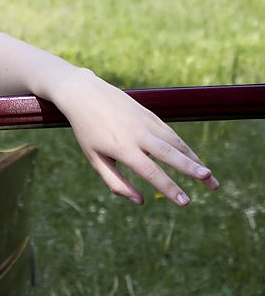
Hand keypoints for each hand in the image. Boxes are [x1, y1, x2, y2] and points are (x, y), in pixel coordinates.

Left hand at [53, 69, 219, 205]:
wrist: (84, 94)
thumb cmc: (87, 131)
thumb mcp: (94, 158)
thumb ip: (115, 182)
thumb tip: (140, 201)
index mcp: (121, 148)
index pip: (150, 171)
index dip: (169, 188)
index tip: (185, 202)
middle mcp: (137, 134)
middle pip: (169, 154)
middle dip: (191, 169)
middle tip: (210, 182)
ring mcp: (145, 122)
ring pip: (176, 143)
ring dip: (195, 160)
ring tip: (210, 177)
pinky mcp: (150, 114)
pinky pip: (171, 134)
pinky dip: (184, 148)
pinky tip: (194, 160)